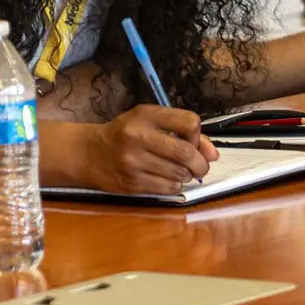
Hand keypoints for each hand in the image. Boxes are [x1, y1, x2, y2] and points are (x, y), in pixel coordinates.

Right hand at [80, 105, 218, 195]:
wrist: (90, 153)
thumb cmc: (125, 134)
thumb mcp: (150, 122)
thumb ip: (183, 132)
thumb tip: (213, 154)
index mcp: (146, 115)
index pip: (189, 122)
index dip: (197, 135)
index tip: (190, 140)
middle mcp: (138, 136)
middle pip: (186, 153)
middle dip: (200, 163)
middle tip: (199, 166)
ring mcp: (133, 162)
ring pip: (179, 174)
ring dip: (186, 175)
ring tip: (178, 170)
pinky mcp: (131, 183)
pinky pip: (168, 188)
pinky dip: (174, 185)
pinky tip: (166, 178)